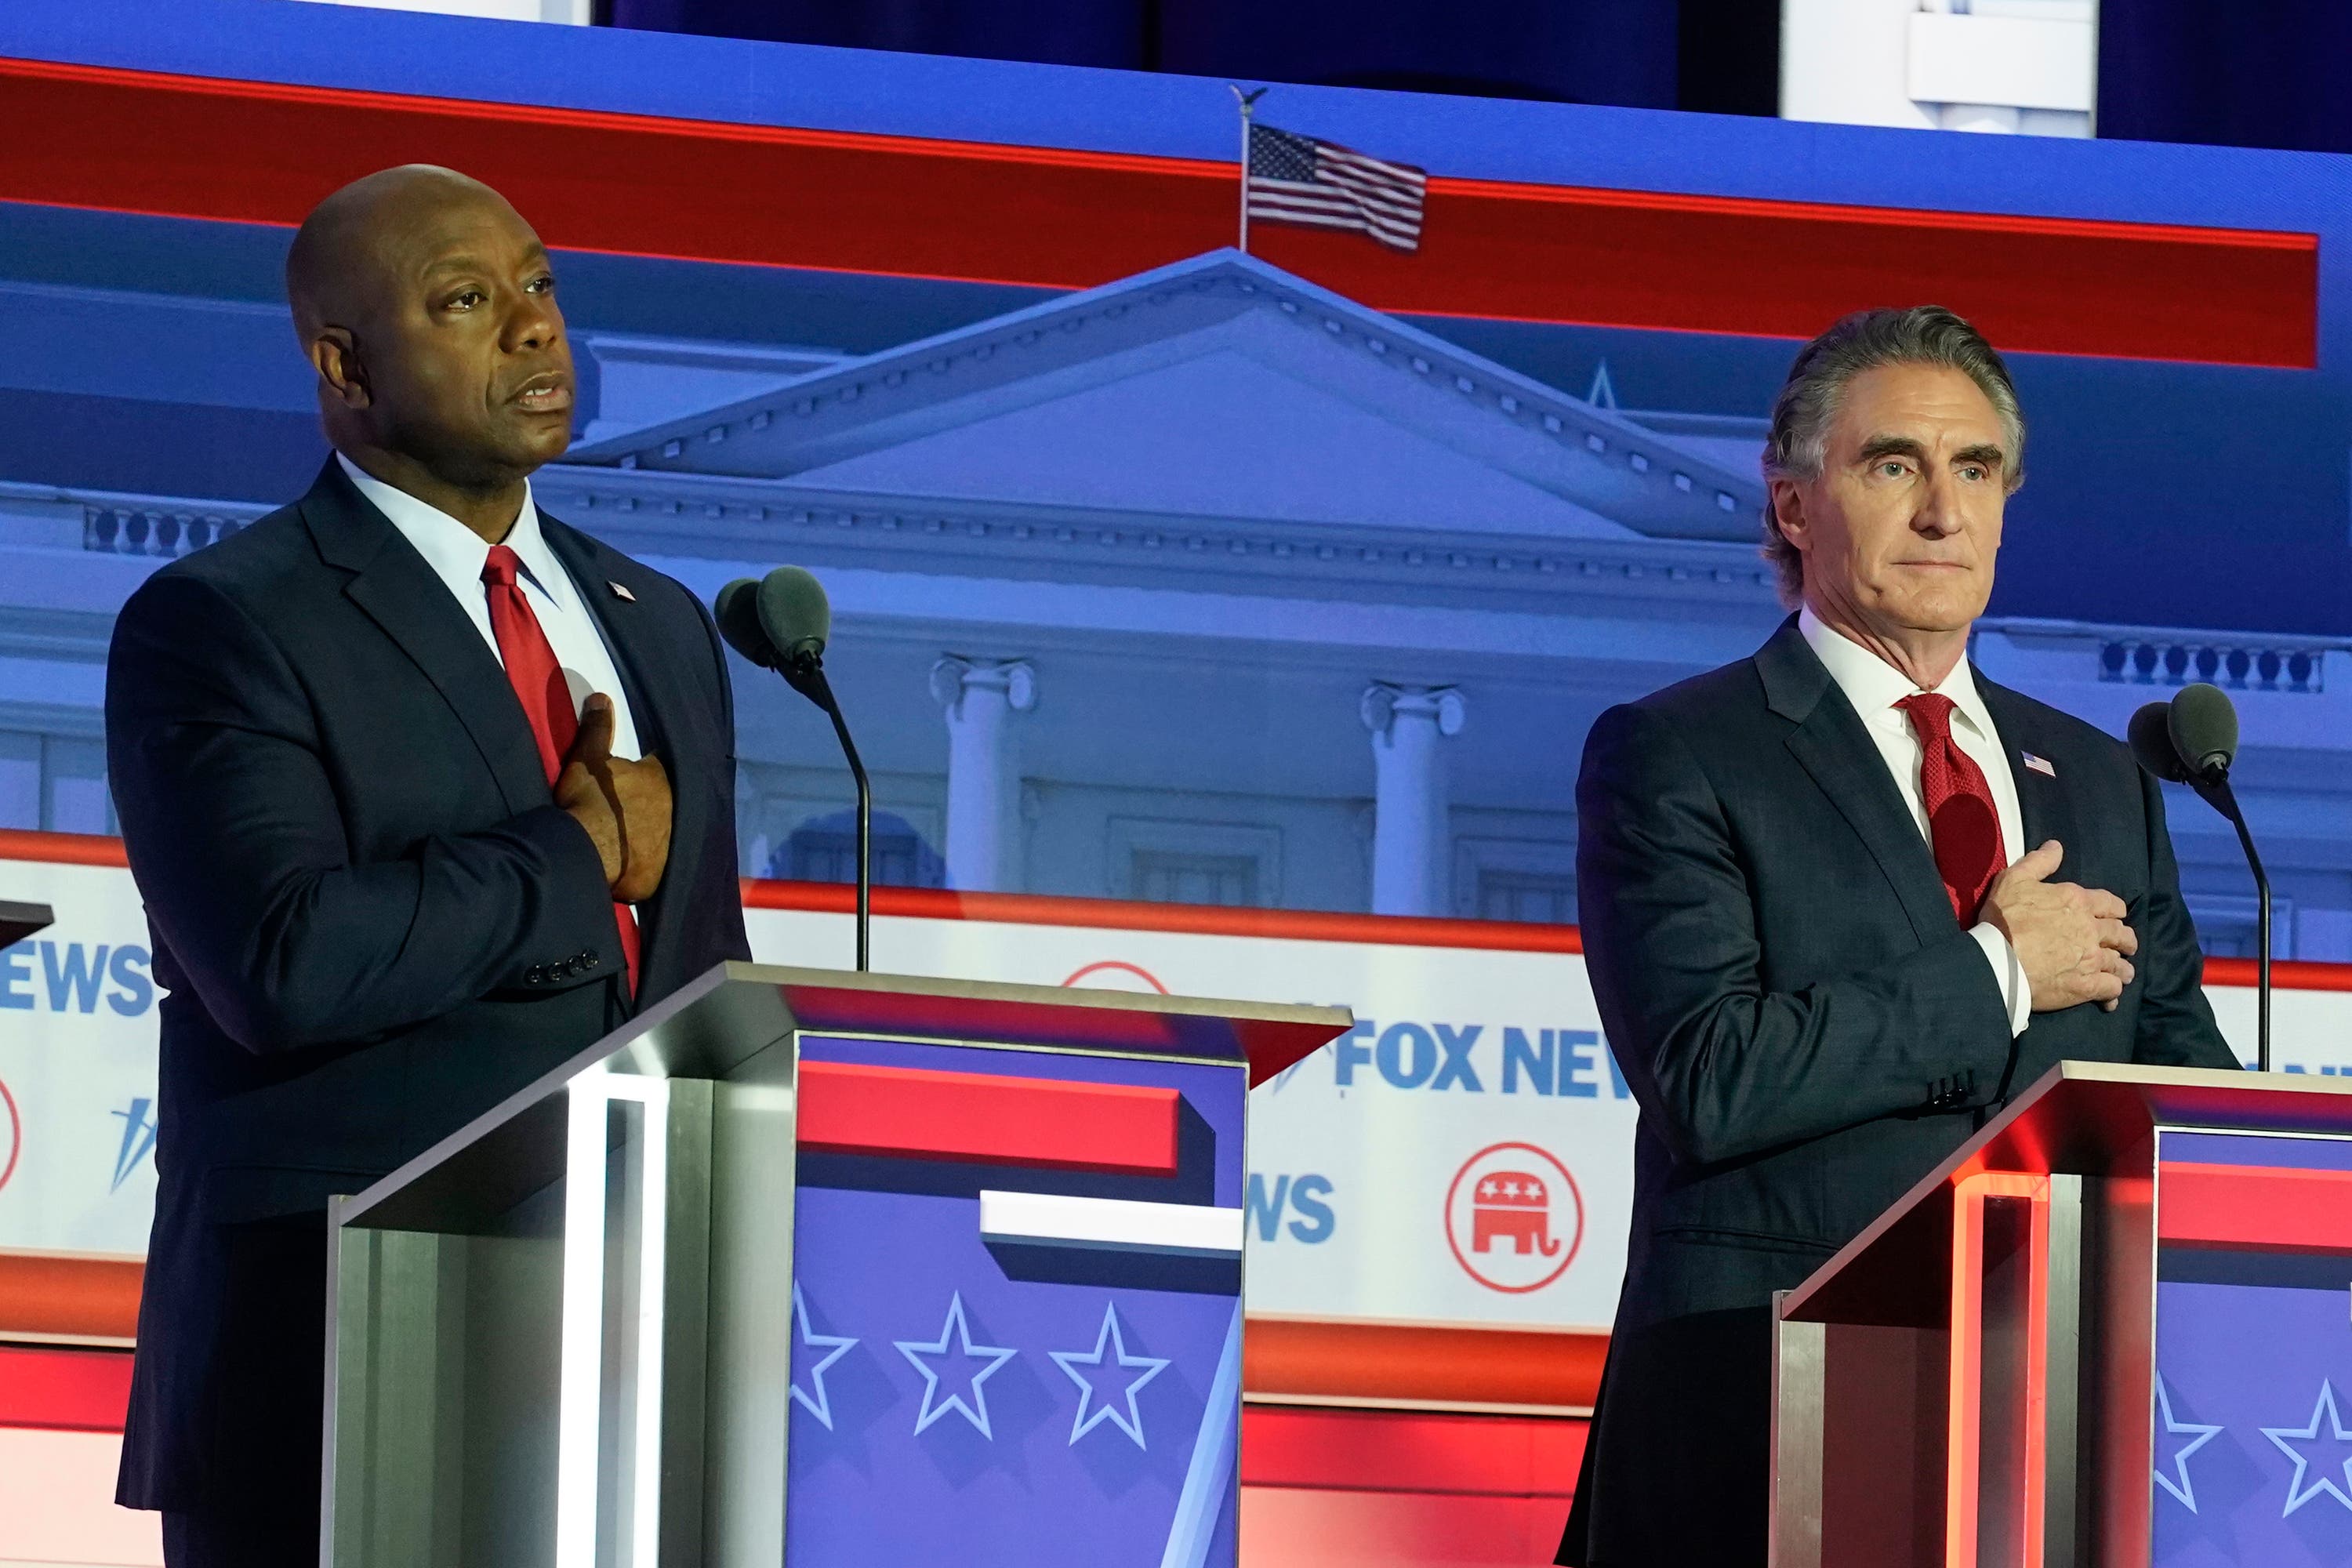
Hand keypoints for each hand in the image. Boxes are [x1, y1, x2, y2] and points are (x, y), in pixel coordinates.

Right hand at [554, 694, 671, 902]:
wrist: (587, 851)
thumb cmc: (589, 800)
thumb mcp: (588, 759)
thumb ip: (597, 729)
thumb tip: (601, 697)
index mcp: (660, 778)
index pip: (660, 769)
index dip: (650, 772)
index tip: (639, 777)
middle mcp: (675, 809)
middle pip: (668, 802)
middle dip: (655, 805)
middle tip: (632, 812)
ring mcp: (672, 843)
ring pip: (668, 835)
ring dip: (654, 835)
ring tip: (633, 840)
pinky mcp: (661, 874)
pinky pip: (657, 867)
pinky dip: (648, 866)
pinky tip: (634, 867)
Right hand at [1980, 840, 2137, 1012]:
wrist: (1997, 959)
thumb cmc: (2003, 918)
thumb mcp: (2014, 879)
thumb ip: (2039, 862)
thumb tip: (2057, 846)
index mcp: (2078, 902)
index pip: (2112, 904)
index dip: (2115, 911)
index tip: (2114, 917)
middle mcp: (2092, 930)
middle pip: (2121, 935)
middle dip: (2125, 940)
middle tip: (2123, 945)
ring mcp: (2092, 959)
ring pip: (2120, 963)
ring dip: (2123, 967)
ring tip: (2122, 972)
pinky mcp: (2087, 986)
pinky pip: (2111, 989)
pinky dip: (2113, 993)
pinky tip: (2110, 998)